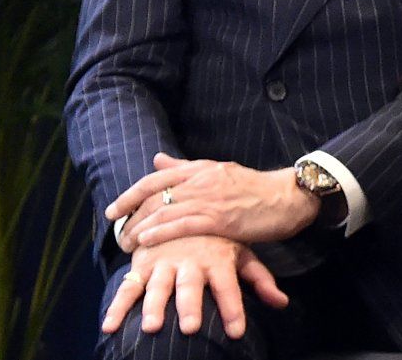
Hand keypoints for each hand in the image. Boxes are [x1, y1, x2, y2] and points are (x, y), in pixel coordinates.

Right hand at [101, 235, 287, 338]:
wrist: (184, 206)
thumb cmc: (218, 239)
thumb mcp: (241, 252)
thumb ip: (259, 279)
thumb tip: (282, 303)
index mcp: (218, 258)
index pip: (229, 285)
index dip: (233, 307)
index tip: (237, 332)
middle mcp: (190, 261)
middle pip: (191, 285)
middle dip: (191, 306)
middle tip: (190, 328)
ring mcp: (164, 263)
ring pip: (158, 286)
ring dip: (154, 306)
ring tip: (152, 327)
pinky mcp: (142, 265)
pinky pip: (127, 286)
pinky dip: (117, 306)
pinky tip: (108, 327)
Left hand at [108, 153, 320, 249]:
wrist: (288, 197)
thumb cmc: (254, 188)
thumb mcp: (219, 171)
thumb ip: (185, 167)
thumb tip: (157, 158)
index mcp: (201, 168)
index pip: (155, 178)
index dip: (130, 195)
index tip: (113, 210)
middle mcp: (202, 180)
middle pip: (155, 196)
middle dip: (130, 217)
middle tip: (117, 235)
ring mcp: (211, 199)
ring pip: (164, 211)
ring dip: (140, 229)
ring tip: (126, 244)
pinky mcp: (220, 218)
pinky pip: (183, 225)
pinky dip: (161, 233)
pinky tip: (147, 242)